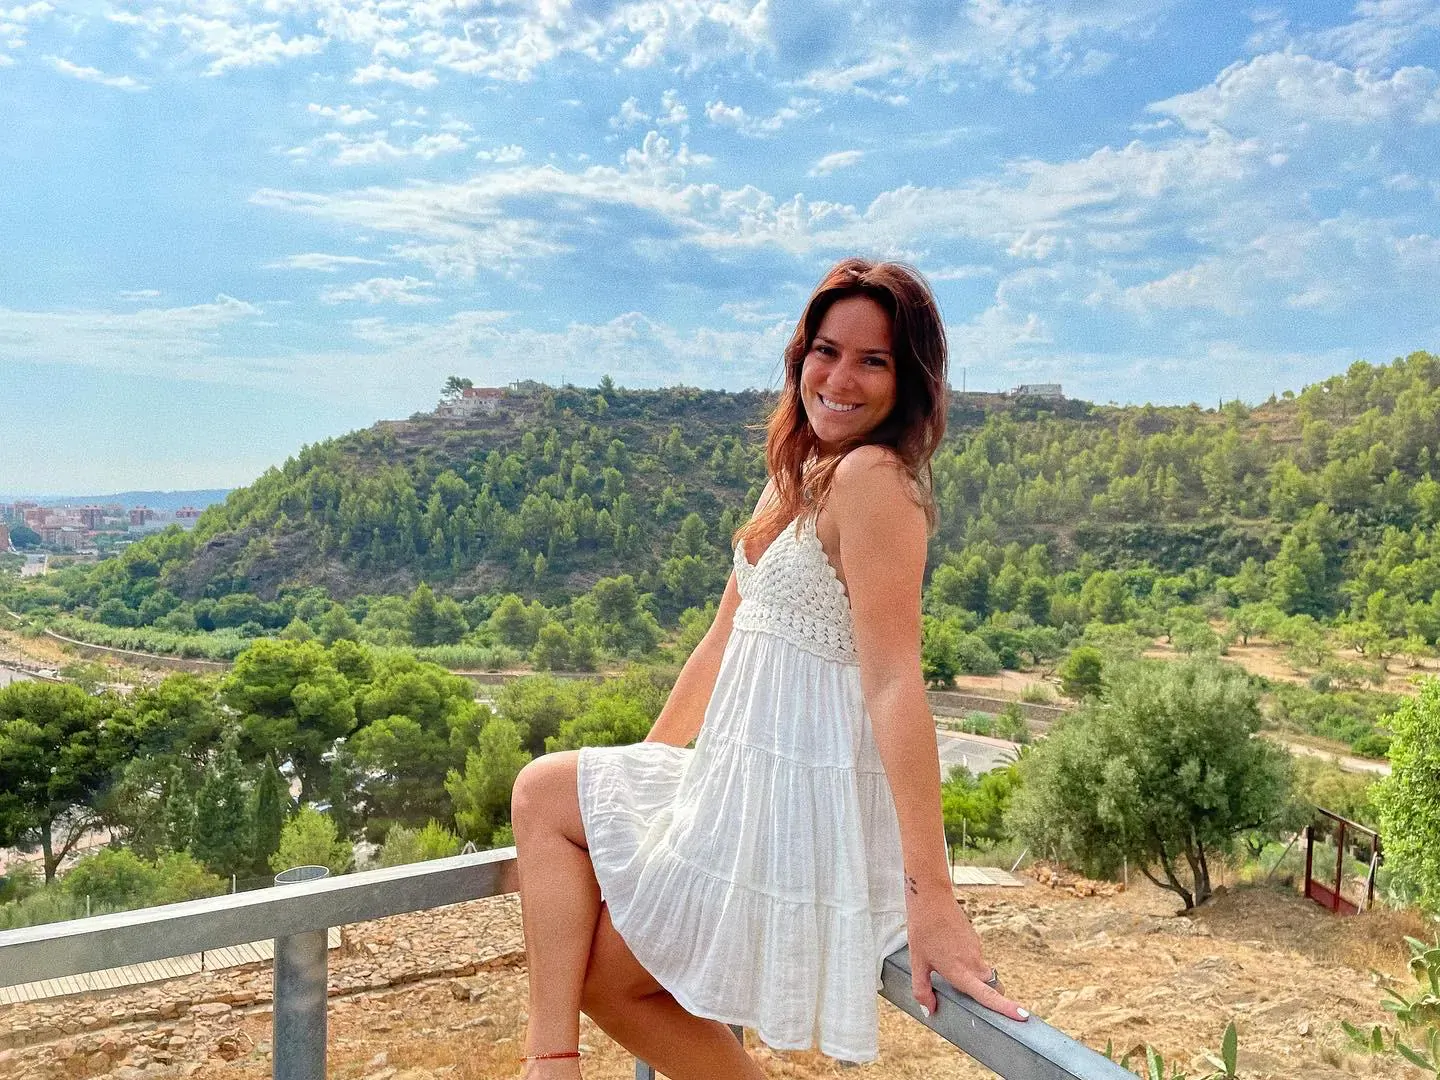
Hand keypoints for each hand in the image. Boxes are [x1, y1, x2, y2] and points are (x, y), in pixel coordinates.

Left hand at [905, 891, 1028, 1021]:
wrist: (932, 898)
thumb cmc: (922, 930)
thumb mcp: (917, 962)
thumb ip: (922, 989)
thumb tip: (930, 1010)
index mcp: (960, 972)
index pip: (987, 995)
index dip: (1006, 1007)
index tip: (1023, 1016)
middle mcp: (973, 963)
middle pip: (992, 987)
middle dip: (990, 996)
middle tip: (972, 999)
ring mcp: (977, 950)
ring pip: (983, 972)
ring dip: (973, 977)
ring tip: (946, 965)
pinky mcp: (976, 940)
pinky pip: (976, 959)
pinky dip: (968, 962)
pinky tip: (947, 951)